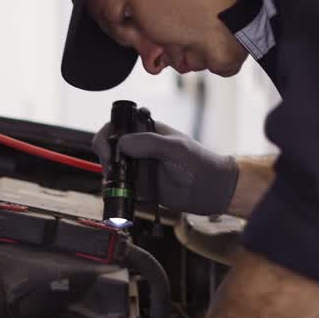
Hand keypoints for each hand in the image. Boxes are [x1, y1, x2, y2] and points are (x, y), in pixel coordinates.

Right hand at [92, 120, 238, 215]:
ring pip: (112, 168)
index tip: (111, 147)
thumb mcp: (176, 148)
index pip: (118, 125)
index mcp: (146, 130)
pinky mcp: (140, 187)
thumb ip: (150, 143)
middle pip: (109, 147)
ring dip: (109, 174)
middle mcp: (139, 148)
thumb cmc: (199, 162)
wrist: (212, 190)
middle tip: (112, 167)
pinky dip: (116, 190)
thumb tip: (122, 143)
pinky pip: (121, 187)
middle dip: (106, 156)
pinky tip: (121, 192)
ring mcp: (139, 167)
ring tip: (117, 181)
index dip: (109, 134)